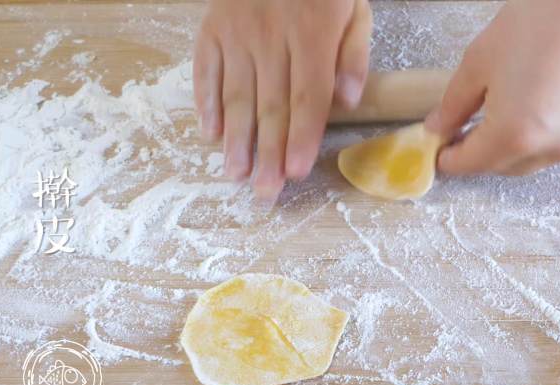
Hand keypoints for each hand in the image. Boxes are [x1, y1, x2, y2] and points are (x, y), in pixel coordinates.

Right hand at [194, 0, 371, 199]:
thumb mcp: (354, 8)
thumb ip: (353, 53)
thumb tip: (349, 101)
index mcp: (313, 33)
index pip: (308, 96)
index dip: (302, 136)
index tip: (296, 171)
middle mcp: (272, 38)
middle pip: (271, 104)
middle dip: (268, 152)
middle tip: (265, 191)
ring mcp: (237, 34)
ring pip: (236, 94)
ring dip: (236, 138)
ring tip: (236, 174)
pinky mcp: (212, 29)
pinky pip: (206, 70)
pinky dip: (205, 103)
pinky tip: (209, 134)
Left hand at [426, 0, 559, 175]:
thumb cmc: (539, 24)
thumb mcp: (479, 62)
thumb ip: (454, 104)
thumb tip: (438, 128)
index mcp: (513, 135)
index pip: (470, 164)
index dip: (449, 158)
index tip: (439, 149)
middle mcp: (549, 149)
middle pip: (502, 167)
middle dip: (480, 154)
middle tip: (464, 131)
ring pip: (532, 160)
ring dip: (511, 148)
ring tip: (502, 114)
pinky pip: (559, 145)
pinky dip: (541, 136)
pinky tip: (535, 106)